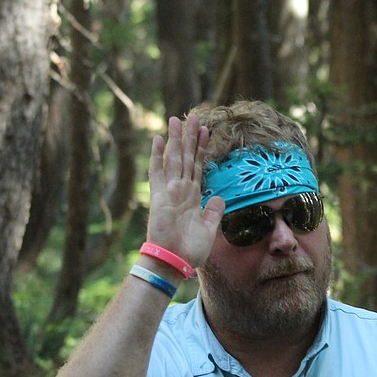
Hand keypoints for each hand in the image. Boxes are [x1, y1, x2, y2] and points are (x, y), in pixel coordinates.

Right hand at [146, 114, 224, 267]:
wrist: (174, 261)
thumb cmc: (190, 250)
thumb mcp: (210, 229)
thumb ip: (214, 212)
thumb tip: (220, 197)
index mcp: (192, 197)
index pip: (198, 166)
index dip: (201, 148)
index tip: (206, 130)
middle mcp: (180, 190)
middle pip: (186, 157)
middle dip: (190, 136)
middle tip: (193, 115)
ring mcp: (169, 191)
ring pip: (174, 158)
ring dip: (176, 139)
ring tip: (177, 119)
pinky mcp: (159, 196)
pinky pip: (157, 171)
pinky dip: (157, 155)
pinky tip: (157, 139)